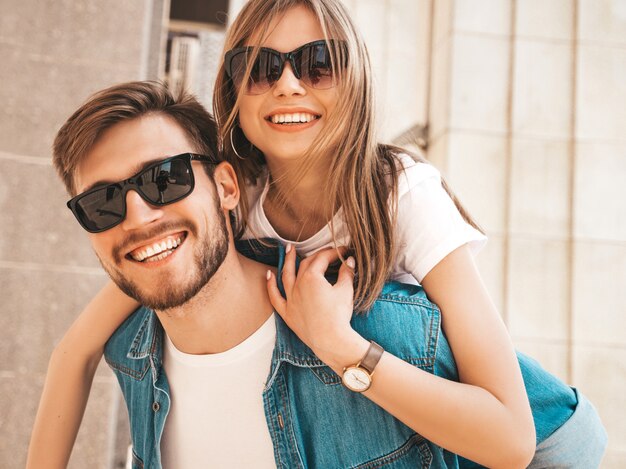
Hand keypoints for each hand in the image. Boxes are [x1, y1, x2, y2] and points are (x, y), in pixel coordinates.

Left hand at [266, 245, 364, 366]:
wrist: (330, 340)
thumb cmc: (339, 316)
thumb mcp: (345, 290)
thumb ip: (347, 272)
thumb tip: (349, 260)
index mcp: (313, 278)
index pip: (323, 258)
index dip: (333, 253)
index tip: (343, 251)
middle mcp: (298, 285)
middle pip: (306, 264)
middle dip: (317, 255)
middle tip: (326, 252)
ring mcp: (291, 299)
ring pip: (286, 275)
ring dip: (287, 260)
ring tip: (288, 249)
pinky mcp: (287, 312)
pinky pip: (275, 296)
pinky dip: (271, 285)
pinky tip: (269, 275)